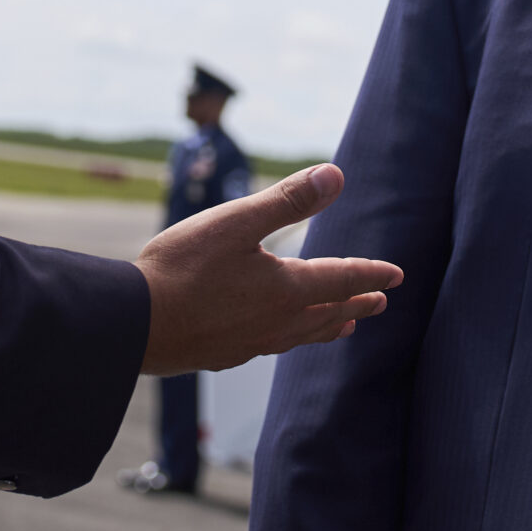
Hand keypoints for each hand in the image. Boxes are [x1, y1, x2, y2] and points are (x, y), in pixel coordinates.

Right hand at [135, 163, 400, 376]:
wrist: (135, 324)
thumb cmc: (182, 268)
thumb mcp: (236, 223)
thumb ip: (287, 201)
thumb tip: (336, 175)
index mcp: (286, 289)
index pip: (341, 279)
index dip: (371, 274)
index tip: (396, 275)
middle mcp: (277, 322)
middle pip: (328, 312)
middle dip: (357, 304)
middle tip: (379, 302)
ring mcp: (252, 343)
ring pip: (303, 335)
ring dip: (328, 326)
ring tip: (342, 326)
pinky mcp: (227, 355)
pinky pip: (273, 347)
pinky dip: (292, 339)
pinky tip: (278, 338)